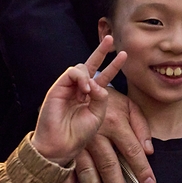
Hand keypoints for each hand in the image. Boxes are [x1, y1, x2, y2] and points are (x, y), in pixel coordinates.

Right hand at [31, 36, 126, 165]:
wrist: (61, 144)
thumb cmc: (79, 134)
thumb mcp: (97, 115)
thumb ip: (102, 97)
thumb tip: (97, 83)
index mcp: (91, 96)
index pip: (104, 77)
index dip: (113, 66)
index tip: (123, 55)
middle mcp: (80, 89)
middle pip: (91, 65)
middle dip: (101, 51)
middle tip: (110, 38)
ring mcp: (68, 87)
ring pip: (82, 68)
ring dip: (89, 76)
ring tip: (89, 91)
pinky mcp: (58, 87)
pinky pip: (72, 73)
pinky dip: (80, 77)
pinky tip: (84, 89)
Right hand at [59, 64, 155, 182]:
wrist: (79, 86)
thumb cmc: (109, 100)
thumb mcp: (129, 105)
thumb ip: (142, 126)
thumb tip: (150, 151)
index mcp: (115, 123)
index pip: (132, 150)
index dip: (142, 169)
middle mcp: (97, 135)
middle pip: (109, 166)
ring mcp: (79, 142)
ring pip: (88, 173)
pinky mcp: (66, 147)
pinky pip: (67, 171)